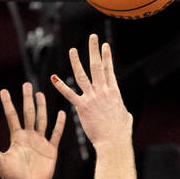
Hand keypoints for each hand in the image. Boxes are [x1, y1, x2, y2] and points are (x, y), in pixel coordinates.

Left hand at [0, 83, 64, 178]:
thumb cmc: (11, 178)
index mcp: (16, 138)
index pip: (12, 116)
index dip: (8, 103)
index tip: (4, 91)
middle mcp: (28, 137)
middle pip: (28, 113)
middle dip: (28, 99)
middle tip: (27, 84)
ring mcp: (40, 143)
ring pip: (42, 120)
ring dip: (42, 107)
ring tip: (41, 94)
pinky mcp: (51, 150)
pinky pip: (56, 134)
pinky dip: (59, 124)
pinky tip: (61, 113)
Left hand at [50, 34, 132, 149]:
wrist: (114, 141)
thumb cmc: (121, 132)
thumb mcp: (126, 118)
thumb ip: (124, 112)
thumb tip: (126, 113)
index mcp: (114, 92)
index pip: (109, 70)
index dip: (106, 56)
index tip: (105, 46)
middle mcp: (103, 91)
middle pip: (97, 66)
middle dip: (94, 50)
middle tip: (92, 37)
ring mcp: (92, 98)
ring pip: (82, 75)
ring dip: (76, 61)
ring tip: (72, 50)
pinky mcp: (82, 107)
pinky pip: (69, 94)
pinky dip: (60, 86)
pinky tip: (53, 78)